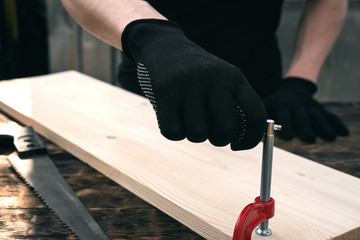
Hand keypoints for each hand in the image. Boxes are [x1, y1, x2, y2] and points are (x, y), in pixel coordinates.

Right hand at [121, 19, 266, 149]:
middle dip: (218, 140)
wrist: (164, 46)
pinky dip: (173, 132)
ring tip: (188, 119)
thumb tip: (242, 140)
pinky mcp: (165, 92)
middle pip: (226, 130)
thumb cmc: (197, 75)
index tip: (237, 145)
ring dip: (193, 135)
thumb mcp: (222, 80)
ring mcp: (189, 84)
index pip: (255, 116)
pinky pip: (173, 132)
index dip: (251, 139)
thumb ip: (235, 106)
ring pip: (198, 134)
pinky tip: (172, 118)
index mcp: (234, 77)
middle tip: (210, 132)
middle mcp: (214, 79)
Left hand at [263, 77, 348, 142]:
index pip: (283, 116)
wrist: (293, 89)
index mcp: (282, 106)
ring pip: (318, 117)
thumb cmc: (276, 103)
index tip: (287, 137)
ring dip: (324, 127)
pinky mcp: (320, 109)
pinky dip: (337, 123)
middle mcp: (297, 107)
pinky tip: (344, 132)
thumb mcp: (266, 106)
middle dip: (306, 128)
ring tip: (330, 137)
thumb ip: (261, 118)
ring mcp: (310, 107)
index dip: (285, 126)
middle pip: (302, 118)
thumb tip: (251, 134)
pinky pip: (329, 116)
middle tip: (310, 139)